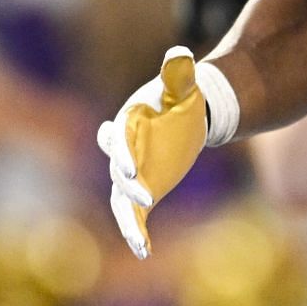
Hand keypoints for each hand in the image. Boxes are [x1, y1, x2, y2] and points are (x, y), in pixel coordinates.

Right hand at [97, 47, 209, 258]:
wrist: (188, 114)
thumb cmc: (181, 97)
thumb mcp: (183, 84)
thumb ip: (179, 72)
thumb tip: (180, 53)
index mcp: (128, 124)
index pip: (118, 140)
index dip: (122, 154)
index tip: (131, 168)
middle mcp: (123, 152)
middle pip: (119, 172)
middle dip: (129, 184)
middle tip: (145, 196)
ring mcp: (131, 174)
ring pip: (122, 200)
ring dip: (129, 221)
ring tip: (140, 243)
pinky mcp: (141, 189)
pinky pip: (134, 214)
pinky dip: (138, 232)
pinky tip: (145, 252)